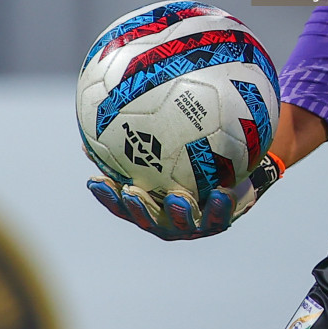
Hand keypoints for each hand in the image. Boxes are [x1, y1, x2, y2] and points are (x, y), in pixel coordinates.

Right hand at [86, 153, 284, 240]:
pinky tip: (223, 192)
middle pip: (146, 217)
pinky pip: (219, 215)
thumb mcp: (165, 146)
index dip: (107, 194)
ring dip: (178, 211)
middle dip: (137, 207)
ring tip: (177, 198)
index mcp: (149, 203)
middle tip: (131, 191)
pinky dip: (220, 206)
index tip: (94, 180)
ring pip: (181, 222)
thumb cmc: (191, 159)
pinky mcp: (218, 221)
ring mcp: (191, 223)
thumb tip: (110, 106)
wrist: (233, 177)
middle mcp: (165, 217)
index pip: (121, 201)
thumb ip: (140, 134)